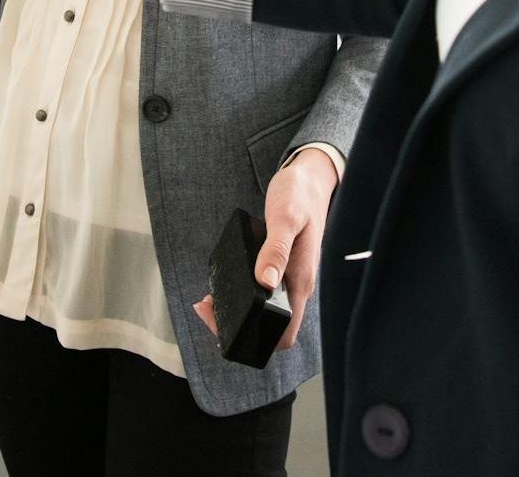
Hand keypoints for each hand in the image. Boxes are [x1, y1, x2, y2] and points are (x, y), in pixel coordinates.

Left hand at [192, 147, 336, 352]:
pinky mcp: (281, 268)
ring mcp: (289, 277)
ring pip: (265, 311)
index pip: (286, 332)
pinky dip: (241, 294)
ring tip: (209, 300)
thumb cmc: (300, 195)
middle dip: (238, 327)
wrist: (310, 178)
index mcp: (301, 280)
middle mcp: (296, 285)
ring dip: (237, 312)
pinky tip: (223, 284)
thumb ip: (277, 249)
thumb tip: (266, 282)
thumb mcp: (286, 218)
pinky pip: (262, 292)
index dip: (257, 339)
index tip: (226, 322)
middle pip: (271, 328)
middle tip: (208, 308)